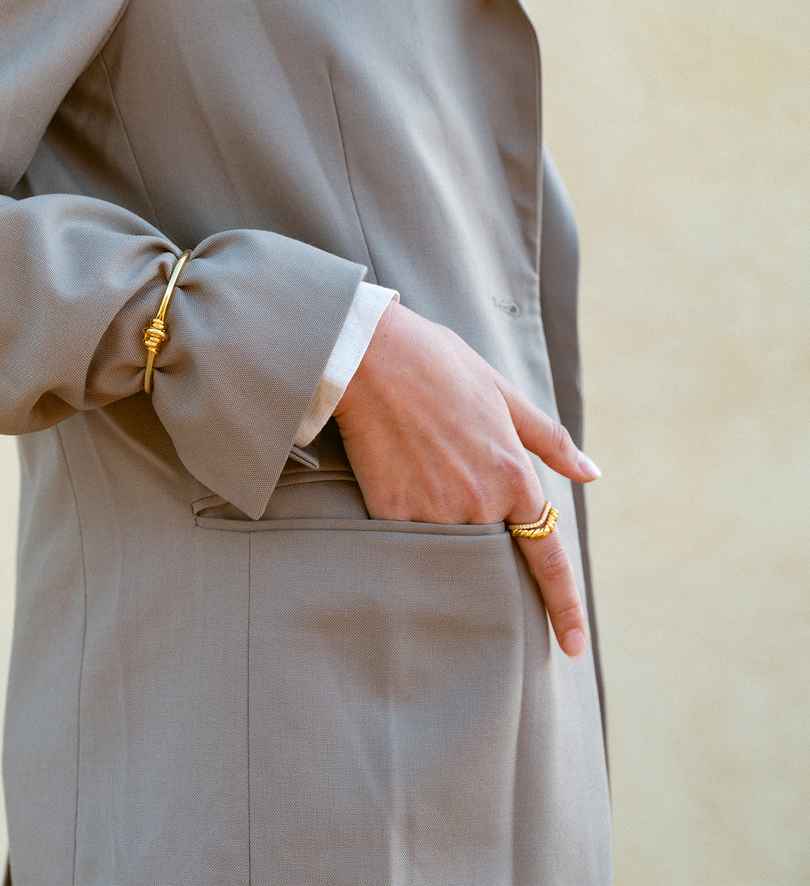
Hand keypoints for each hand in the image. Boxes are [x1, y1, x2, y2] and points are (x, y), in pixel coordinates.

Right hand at [333, 301, 600, 657]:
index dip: (565, 605)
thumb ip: (550, 440)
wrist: (372, 357)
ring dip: (447, 537)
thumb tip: (591, 473)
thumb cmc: (441, 366)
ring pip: (450, 552)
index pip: (548, 557)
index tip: (574, 645)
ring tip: (423, 482)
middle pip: (493, 555)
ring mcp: (433, 511)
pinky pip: (408, 544)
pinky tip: (397, 492)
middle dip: (486, 547)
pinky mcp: (390, 514)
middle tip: (457, 499)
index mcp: (512, 475)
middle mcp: (478, 502)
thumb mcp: (505, 395)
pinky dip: (410, 532)